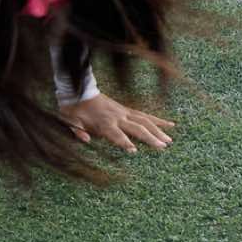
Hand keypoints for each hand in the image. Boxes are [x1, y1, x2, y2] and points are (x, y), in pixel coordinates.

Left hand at [59, 94, 174, 152]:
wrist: (79, 90)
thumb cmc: (74, 109)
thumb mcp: (71, 121)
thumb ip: (78, 131)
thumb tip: (86, 139)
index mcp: (104, 122)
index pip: (116, 134)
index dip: (124, 142)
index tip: (134, 150)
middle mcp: (117, 117)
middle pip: (137, 128)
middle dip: (150, 137)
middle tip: (163, 147)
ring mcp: (123, 112)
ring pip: (145, 120)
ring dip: (158, 130)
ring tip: (170, 140)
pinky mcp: (127, 109)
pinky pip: (144, 114)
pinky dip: (158, 120)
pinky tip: (170, 124)